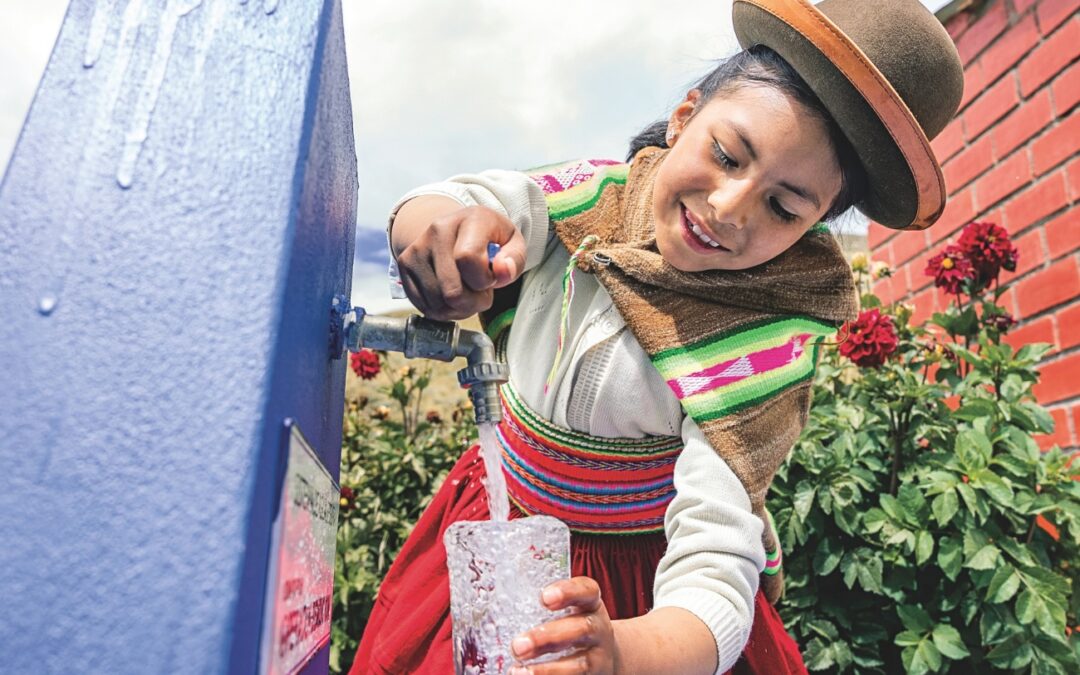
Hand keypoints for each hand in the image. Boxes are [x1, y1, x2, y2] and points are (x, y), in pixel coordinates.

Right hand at [395, 205, 525, 319]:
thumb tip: (503, 271)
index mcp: (470, 219)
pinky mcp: (405, 264)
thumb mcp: (512, 243)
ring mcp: (417, 248)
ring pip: (437, 303)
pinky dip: (442, 310)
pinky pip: (424, 306)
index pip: (468, 260)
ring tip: (466, 292)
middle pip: (452, 291)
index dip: (484, 280)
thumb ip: (514, 259)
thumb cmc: (488, 238)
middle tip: (480, 291)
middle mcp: (438, 230)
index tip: (491, 278)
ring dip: (458, 309)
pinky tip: (451, 296)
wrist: (456, 228)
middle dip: (473, 302)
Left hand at [510, 577, 619, 674]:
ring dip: (548, 670)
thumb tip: (496, 594)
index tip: (544, 598)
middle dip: (548, 637)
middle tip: (518, 646)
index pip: (586, 591)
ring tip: (518, 671)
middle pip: (580, 629)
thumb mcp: (568, 609)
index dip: (568, 592)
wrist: (604, 656)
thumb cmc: (572, 625)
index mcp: (590, 604)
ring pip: (580, 664)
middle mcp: (598, 629)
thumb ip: (541, 603)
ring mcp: (598, 657)